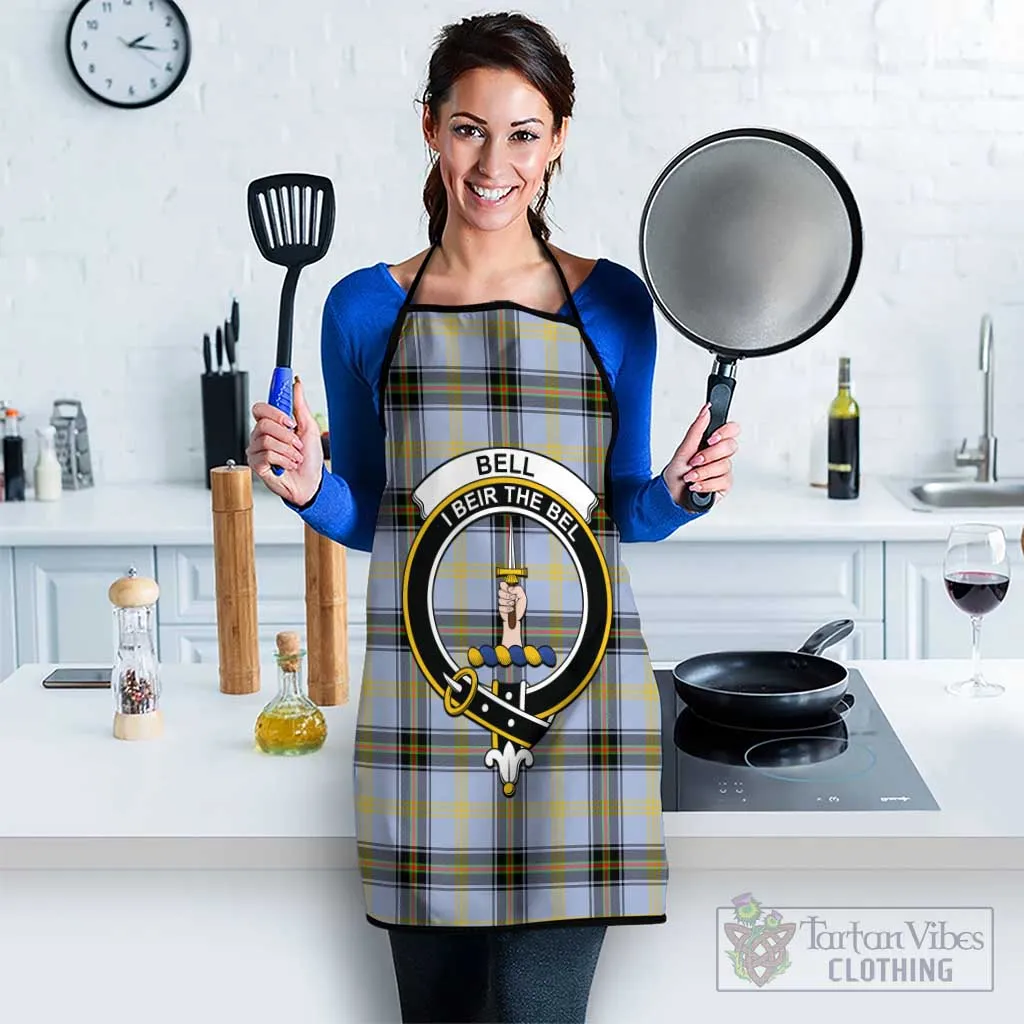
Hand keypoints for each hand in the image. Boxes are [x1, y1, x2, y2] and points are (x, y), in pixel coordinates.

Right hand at [246, 376, 323, 504]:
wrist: (312, 482)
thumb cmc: (309, 458)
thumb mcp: (309, 427)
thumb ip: (300, 405)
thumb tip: (296, 384)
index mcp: (272, 425)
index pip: (260, 409)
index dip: (274, 411)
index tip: (289, 418)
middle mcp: (261, 436)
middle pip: (263, 423)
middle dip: (286, 434)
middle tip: (297, 442)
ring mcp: (257, 450)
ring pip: (267, 440)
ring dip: (288, 450)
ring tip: (295, 457)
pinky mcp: (256, 465)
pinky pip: (267, 455)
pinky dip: (284, 460)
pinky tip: (288, 465)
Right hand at [497, 581, 526, 625]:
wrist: (519, 617)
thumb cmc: (521, 607)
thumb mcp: (523, 596)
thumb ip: (518, 589)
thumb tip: (510, 588)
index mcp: (510, 591)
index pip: (503, 585)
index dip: (504, 586)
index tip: (509, 590)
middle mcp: (505, 596)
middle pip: (500, 592)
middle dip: (507, 596)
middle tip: (513, 598)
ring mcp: (502, 602)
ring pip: (500, 600)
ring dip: (508, 603)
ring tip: (513, 605)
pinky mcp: (500, 608)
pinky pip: (500, 607)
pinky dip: (507, 609)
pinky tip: (511, 609)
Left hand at [662, 402, 740, 506]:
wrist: (671, 497)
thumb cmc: (676, 474)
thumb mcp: (683, 449)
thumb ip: (696, 429)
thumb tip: (706, 409)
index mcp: (712, 443)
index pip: (731, 430)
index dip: (725, 432)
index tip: (711, 439)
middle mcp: (720, 456)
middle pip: (731, 446)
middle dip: (709, 455)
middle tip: (694, 461)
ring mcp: (723, 471)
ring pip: (724, 466)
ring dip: (702, 473)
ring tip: (690, 477)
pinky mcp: (724, 486)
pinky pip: (722, 481)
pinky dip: (705, 484)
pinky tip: (696, 486)